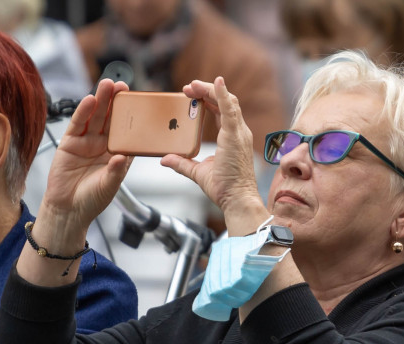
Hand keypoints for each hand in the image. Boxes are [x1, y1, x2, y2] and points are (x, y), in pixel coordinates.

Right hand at [35, 78, 133, 250]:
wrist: (68, 210)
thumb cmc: (92, 200)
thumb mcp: (109, 186)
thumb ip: (116, 171)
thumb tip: (122, 157)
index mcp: (118, 154)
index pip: (127, 131)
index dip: (132, 117)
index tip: (139, 102)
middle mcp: (103, 145)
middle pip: (111, 119)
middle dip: (116, 102)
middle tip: (122, 86)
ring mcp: (86, 142)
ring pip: (95, 117)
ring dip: (100, 100)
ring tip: (106, 85)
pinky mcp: (70, 143)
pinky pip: (78, 124)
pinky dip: (83, 112)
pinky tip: (89, 100)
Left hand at [160, 77, 267, 233]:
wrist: (236, 200)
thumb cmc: (224, 189)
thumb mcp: (197, 172)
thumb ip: (182, 163)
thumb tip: (165, 159)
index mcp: (231, 137)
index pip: (221, 110)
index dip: (207, 99)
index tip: (190, 95)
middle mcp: (237, 132)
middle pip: (224, 102)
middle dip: (206, 91)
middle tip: (187, 87)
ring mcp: (238, 133)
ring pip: (227, 101)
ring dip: (210, 89)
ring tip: (192, 84)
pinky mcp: (235, 136)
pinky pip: (230, 109)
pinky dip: (223, 94)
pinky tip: (216, 82)